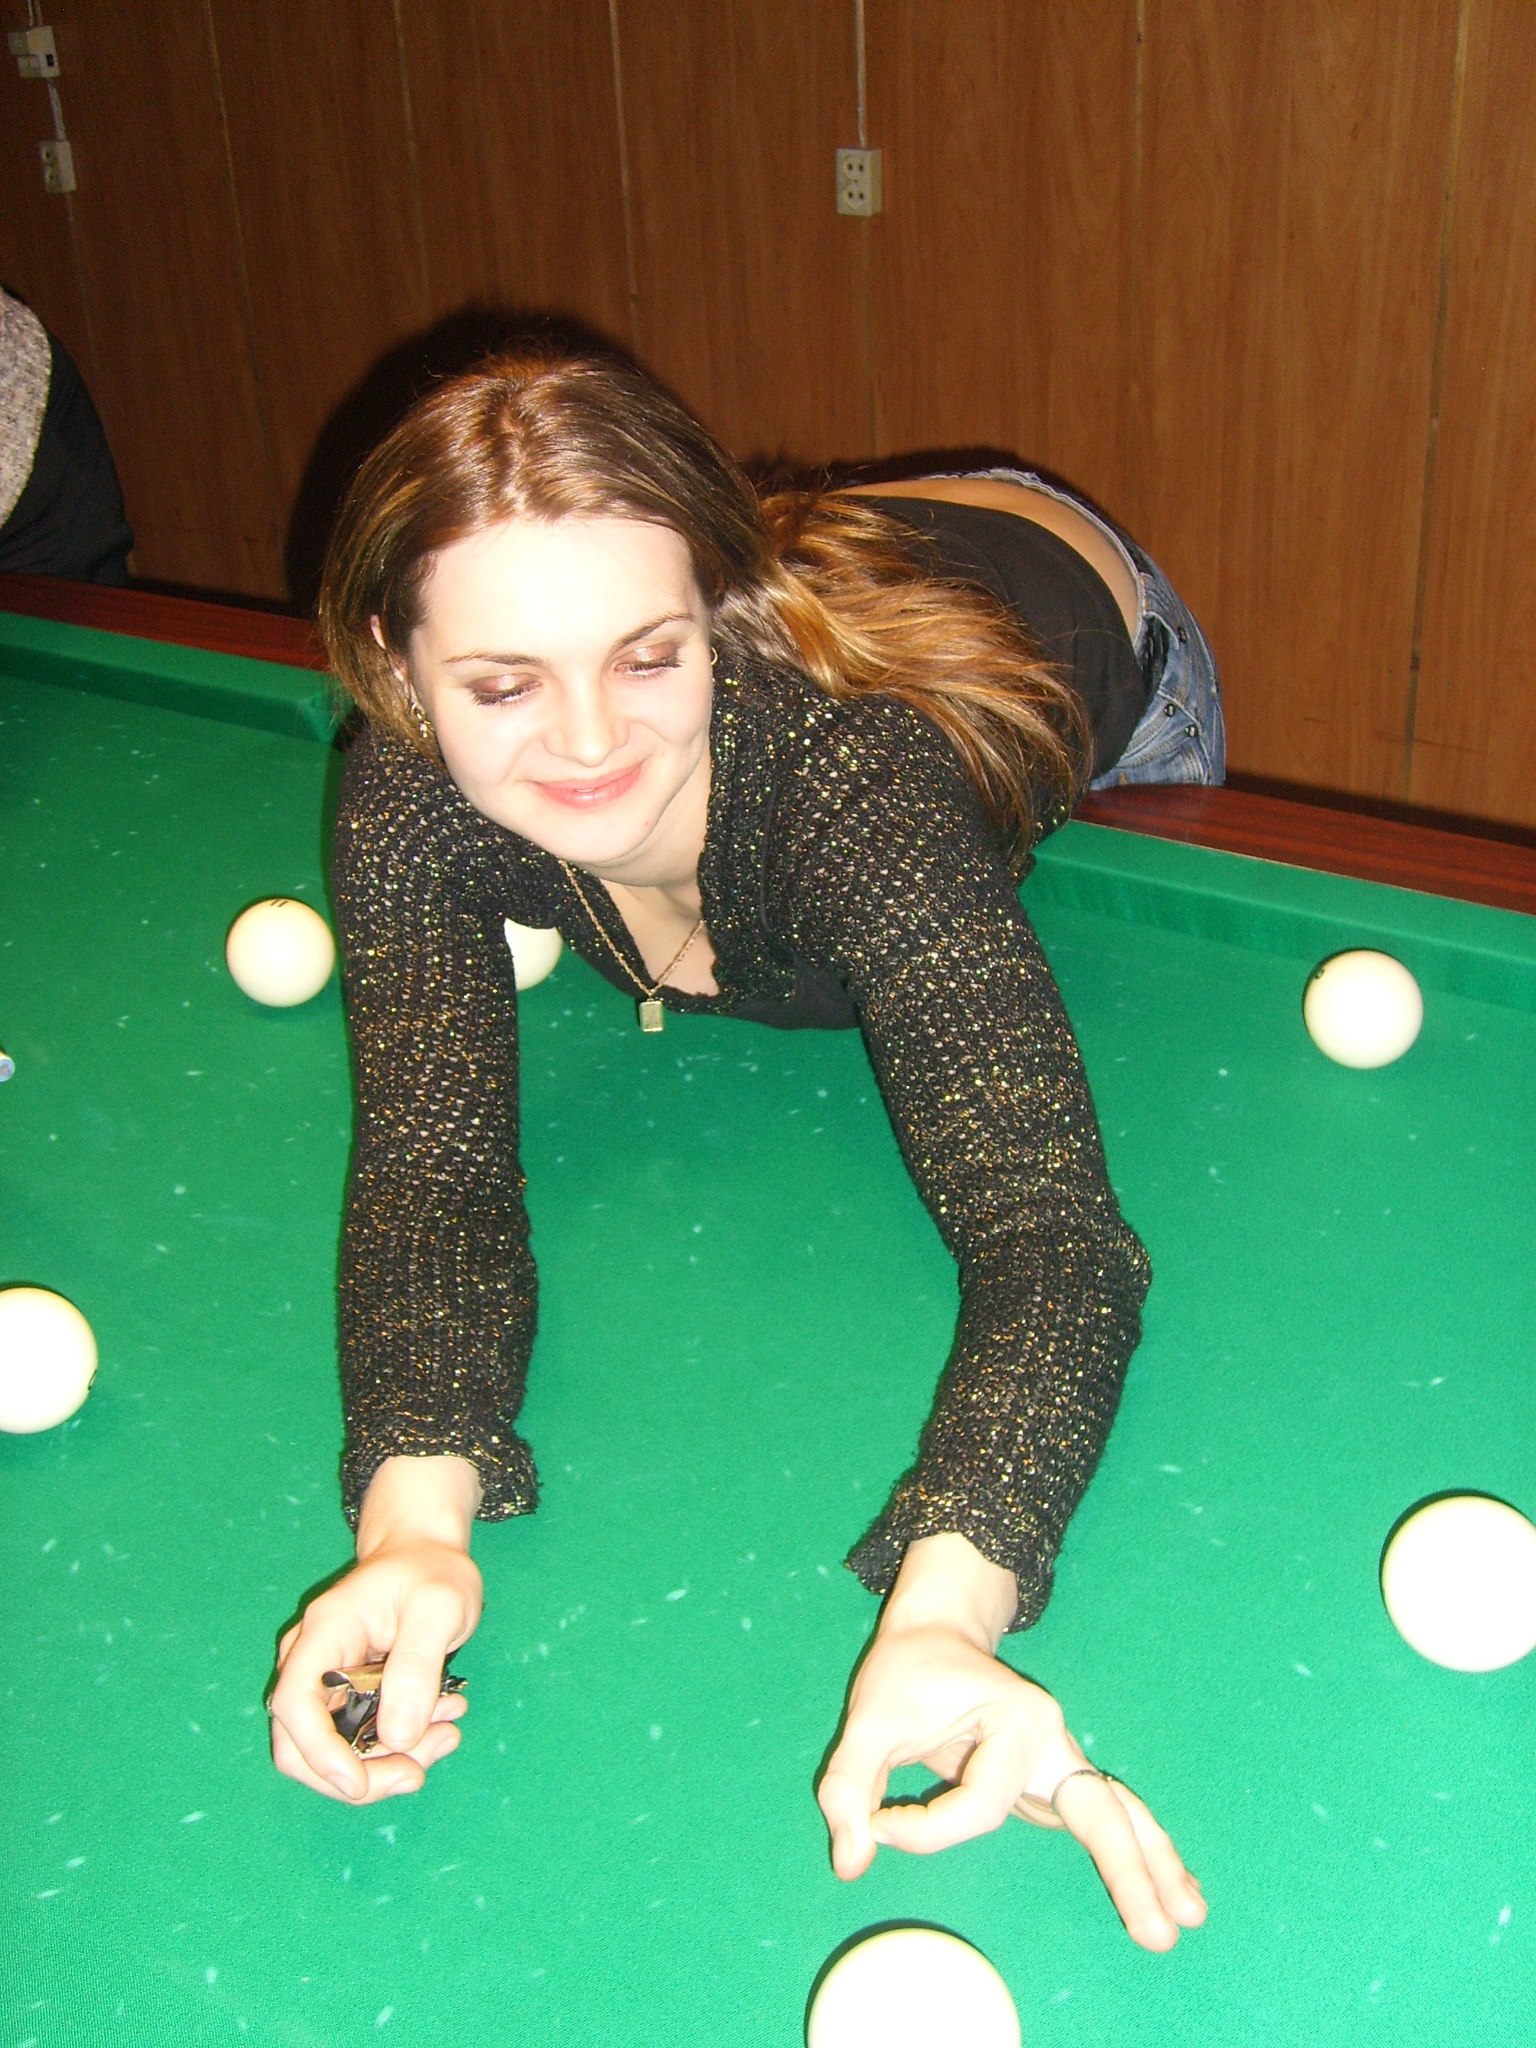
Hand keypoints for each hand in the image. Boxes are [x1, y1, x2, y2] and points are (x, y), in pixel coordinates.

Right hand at [268, 1537, 481, 1801]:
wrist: (428, 1556)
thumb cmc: (432, 1572)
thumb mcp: (439, 1607)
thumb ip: (418, 1666)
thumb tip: (398, 1738)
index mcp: (323, 1633)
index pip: (295, 1705)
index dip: (320, 1754)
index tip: (360, 1783)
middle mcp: (311, 1662)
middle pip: (303, 1745)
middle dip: (359, 1773)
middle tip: (417, 1773)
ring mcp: (326, 1683)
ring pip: (335, 1752)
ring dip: (388, 1761)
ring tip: (449, 1733)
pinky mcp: (348, 1698)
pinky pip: (360, 1741)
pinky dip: (399, 1747)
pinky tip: (443, 1723)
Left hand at [817, 1535, 1204, 1950]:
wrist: (935, 1633)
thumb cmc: (906, 1672)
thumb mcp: (867, 1719)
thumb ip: (849, 1785)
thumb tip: (852, 1860)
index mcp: (1016, 1718)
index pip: (980, 1805)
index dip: (925, 1828)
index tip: (879, 1821)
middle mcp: (1052, 1740)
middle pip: (1097, 1808)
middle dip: (1127, 1869)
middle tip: (1160, 1933)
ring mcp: (1060, 1761)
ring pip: (1116, 1814)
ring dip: (1152, 1866)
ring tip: (1189, 1916)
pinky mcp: (1053, 1782)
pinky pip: (1105, 1817)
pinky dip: (1140, 1850)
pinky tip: (1173, 1889)